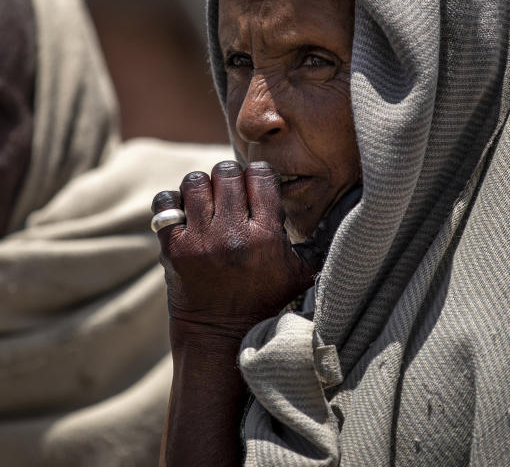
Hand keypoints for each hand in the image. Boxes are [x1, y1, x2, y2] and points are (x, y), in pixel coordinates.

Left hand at [153, 161, 316, 339]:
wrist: (220, 337)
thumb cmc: (264, 302)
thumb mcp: (300, 275)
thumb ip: (318, 243)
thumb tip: (344, 212)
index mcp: (266, 236)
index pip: (260, 175)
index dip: (257, 176)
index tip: (256, 188)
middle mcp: (232, 234)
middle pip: (225, 172)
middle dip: (229, 178)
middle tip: (230, 194)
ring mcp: (199, 240)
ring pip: (194, 181)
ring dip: (200, 187)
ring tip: (206, 203)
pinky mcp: (173, 248)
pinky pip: (165, 203)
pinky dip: (172, 203)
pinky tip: (183, 214)